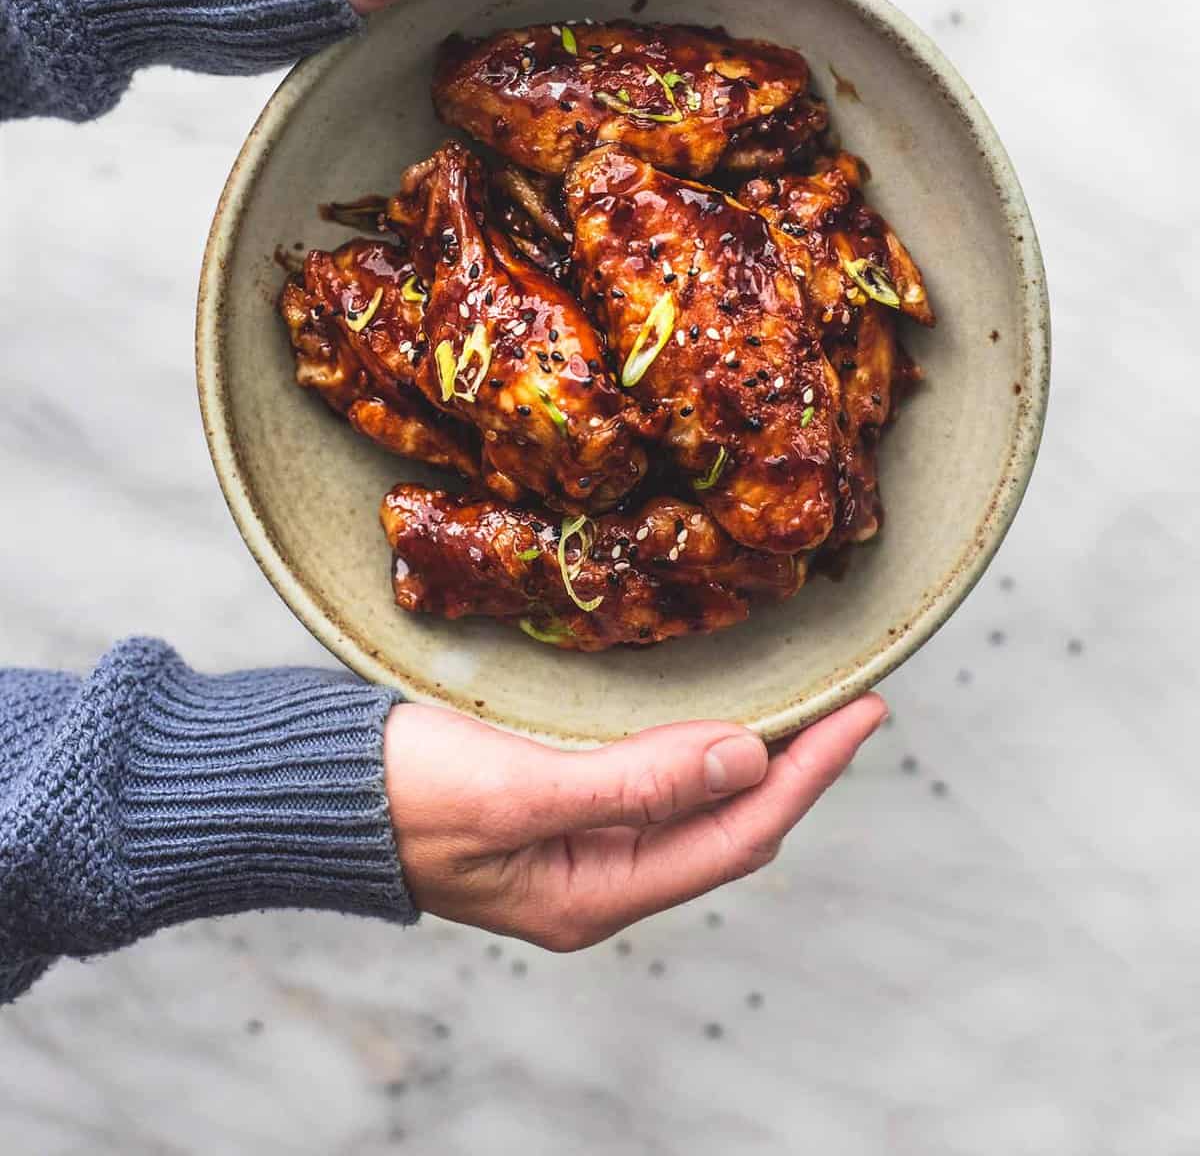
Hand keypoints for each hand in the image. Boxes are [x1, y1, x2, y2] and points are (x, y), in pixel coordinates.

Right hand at [383, 694, 884, 950]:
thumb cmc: (404, 795)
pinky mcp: (554, 807)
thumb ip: (635, 780)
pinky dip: (696, 751)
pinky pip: (652, 786)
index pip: (738, 834)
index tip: (863, 714)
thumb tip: (747, 758)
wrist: (313, 792)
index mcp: (597, 894)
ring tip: (806, 710)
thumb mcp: (521, 789)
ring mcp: (576, 846)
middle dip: (796, 769)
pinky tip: (713, 720)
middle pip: (727, 827)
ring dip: (752, 760)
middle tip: (853, 703)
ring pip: (694, 807)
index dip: (808, 775)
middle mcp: (598, 879)